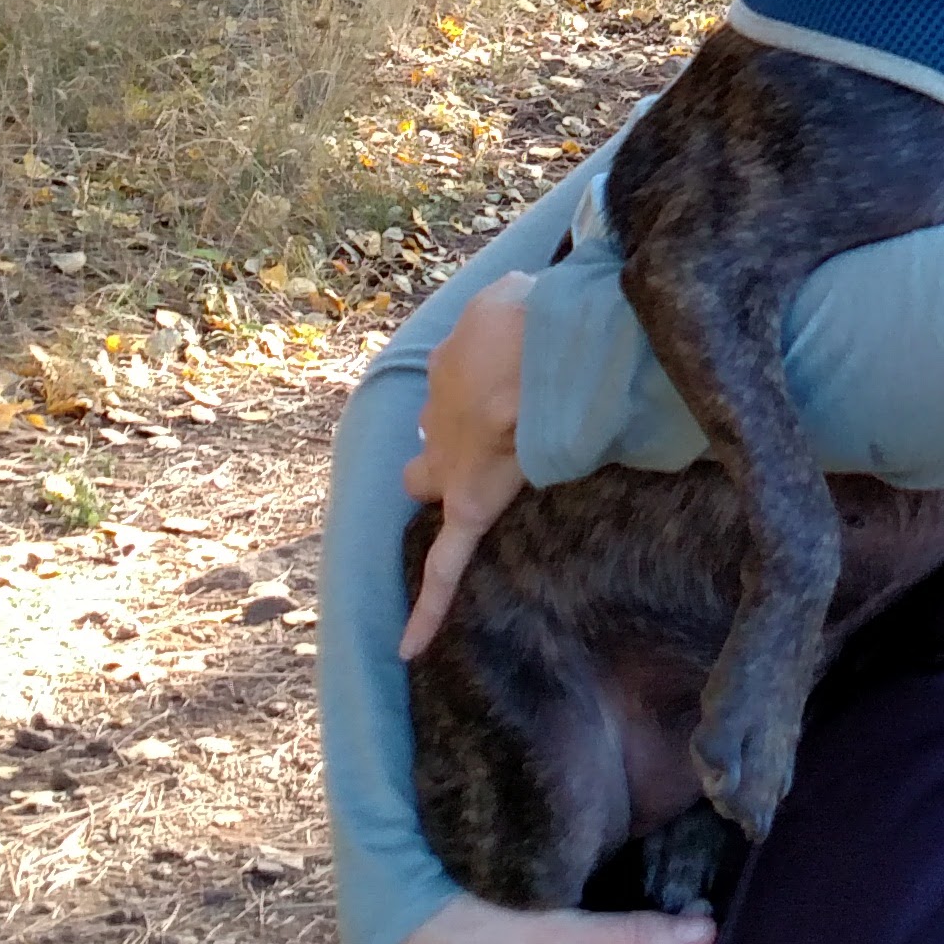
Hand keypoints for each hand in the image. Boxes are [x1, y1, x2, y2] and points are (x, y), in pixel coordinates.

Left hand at [399, 271, 531, 657]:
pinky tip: (407, 647)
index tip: (492, 390)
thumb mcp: (513, 297)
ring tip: (457, 515)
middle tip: (467, 447)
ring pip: (431, 488)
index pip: (454, 383)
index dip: (470, 392)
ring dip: (442, 492)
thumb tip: (529, 312)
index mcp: (457, 365)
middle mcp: (443, 415)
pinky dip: (426, 608)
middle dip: (439, 444)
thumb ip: (513, 311)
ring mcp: (449, 464)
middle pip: (430, 438)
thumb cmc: (536, 317)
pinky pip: (444, 567)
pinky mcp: (467, 507)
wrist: (535, 353)